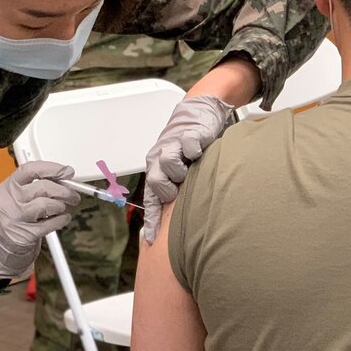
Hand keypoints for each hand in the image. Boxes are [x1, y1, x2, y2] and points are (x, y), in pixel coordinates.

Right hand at [0, 161, 80, 278]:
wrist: (3, 245)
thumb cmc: (17, 216)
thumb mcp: (20, 196)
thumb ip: (39, 184)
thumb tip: (65, 176)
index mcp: (8, 186)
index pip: (30, 169)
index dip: (52, 169)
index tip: (67, 172)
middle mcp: (10, 200)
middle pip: (43, 187)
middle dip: (64, 191)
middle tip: (72, 195)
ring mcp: (16, 218)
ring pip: (46, 205)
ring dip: (60, 206)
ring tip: (60, 209)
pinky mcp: (25, 234)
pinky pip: (50, 224)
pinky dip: (61, 220)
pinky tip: (62, 219)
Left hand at [142, 95, 233, 243]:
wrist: (198, 112)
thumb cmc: (188, 145)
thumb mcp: (181, 170)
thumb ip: (179, 191)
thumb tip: (181, 222)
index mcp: (155, 171)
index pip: (150, 199)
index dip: (152, 219)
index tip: (152, 238)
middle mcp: (159, 159)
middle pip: (155, 182)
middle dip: (168, 190)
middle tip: (180, 189)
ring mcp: (173, 146)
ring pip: (168, 163)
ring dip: (181, 170)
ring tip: (191, 169)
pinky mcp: (188, 134)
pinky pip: (188, 145)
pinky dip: (194, 151)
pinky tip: (200, 154)